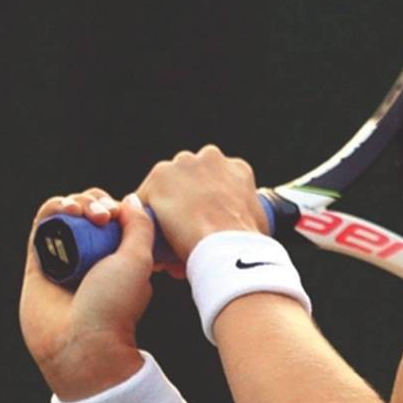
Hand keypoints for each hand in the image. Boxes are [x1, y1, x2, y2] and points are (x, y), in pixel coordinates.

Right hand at [21, 189, 153, 399]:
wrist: (81, 341)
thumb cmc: (115, 305)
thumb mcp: (139, 261)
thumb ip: (139, 226)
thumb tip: (129, 199)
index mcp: (120, 257)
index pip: (117, 219)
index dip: (118, 207)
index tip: (119, 214)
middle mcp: (92, 255)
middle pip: (90, 213)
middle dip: (97, 203)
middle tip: (103, 216)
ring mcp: (65, 256)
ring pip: (67, 215)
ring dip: (76, 202)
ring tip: (83, 212)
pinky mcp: (39, 258)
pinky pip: (43, 223)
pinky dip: (53, 208)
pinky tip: (65, 208)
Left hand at [135, 144, 266, 262]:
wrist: (228, 244)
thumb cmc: (246, 242)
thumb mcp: (259, 222)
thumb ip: (246, 214)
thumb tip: (243, 226)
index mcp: (238, 168)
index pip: (215, 181)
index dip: (208, 203)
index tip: (204, 222)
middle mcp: (210, 157)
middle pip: (188, 178)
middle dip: (185, 201)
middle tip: (185, 232)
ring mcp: (183, 164)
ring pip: (165, 187)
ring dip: (165, 208)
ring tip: (165, 239)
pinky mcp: (160, 177)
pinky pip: (143, 200)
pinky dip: (145, 218)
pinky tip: (149, 239)